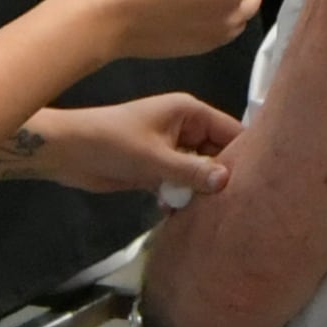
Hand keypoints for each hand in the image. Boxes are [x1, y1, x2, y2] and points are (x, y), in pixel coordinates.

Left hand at [40, 93, 242, 197]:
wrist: (67, 152)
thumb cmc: (111, 143)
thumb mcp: (154, 158)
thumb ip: (192, 171)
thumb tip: (227, 181)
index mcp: (189, 113)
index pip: (230, 131)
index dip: (246, 155)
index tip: (260, 183)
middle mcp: (186, 129)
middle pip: (218, 155)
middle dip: (223, 178)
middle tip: (238, 207)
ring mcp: (172, 150)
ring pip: (199, 173)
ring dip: (201, 192)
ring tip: (213, 214)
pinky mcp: (157, 169)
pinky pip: (180, 183)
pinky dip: (182, 197)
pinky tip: (182, 214)